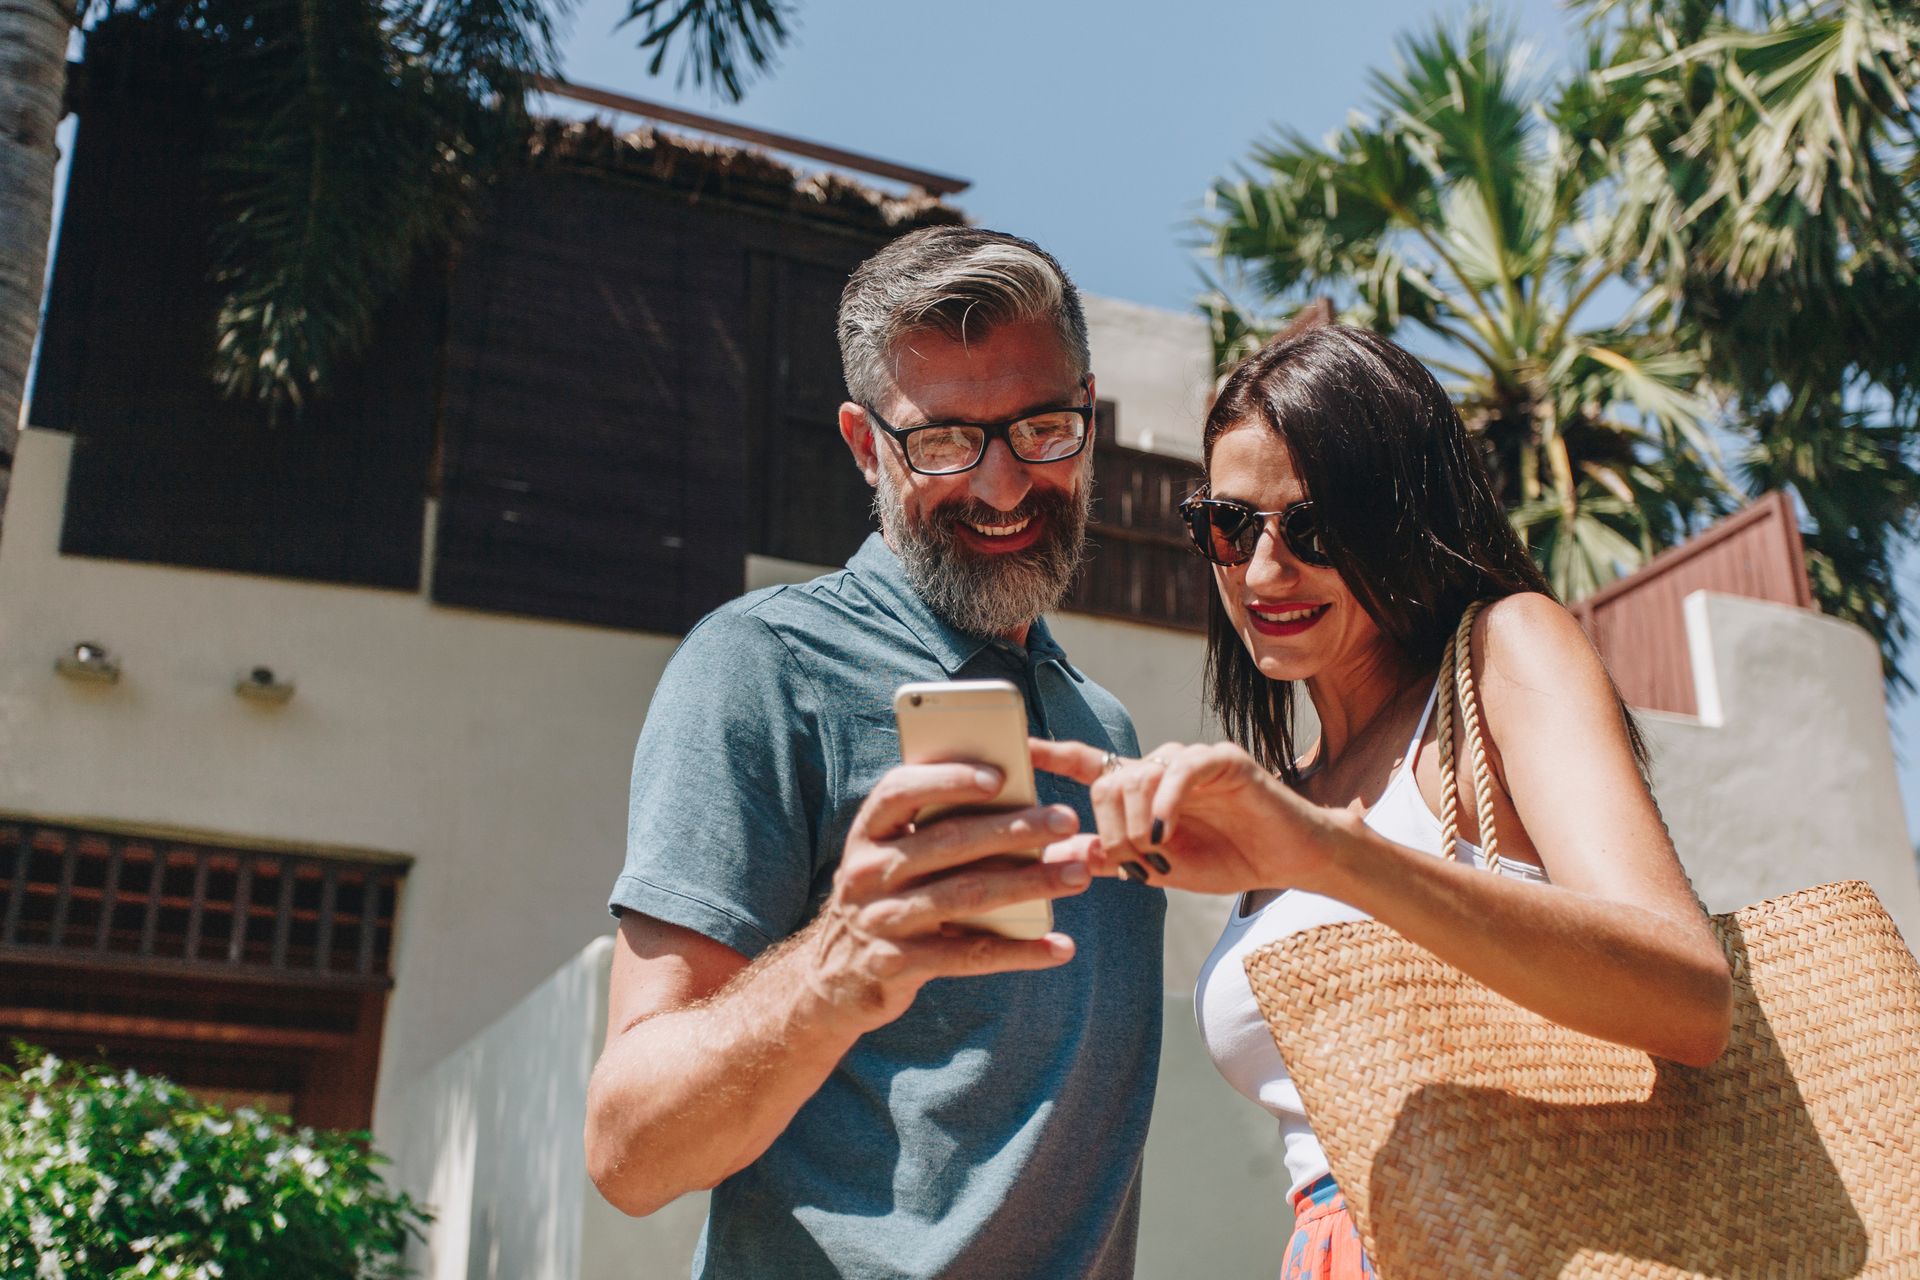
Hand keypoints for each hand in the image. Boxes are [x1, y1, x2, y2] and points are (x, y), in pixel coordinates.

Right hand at [801, 762, 1093, 1031]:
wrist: (833, 977)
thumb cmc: (888, 899)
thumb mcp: (896, 859)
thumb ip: (945, 832)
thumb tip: (1031, 813)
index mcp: (868, 833)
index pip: (900, 792)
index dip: (949, 780)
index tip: (1000, 775)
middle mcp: (867, 872)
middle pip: (948, 842)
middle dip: (1014, 829)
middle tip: (1068, 820)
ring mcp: (881, 920)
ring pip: (966, 895)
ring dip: (1029, 883)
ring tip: (1079, 874)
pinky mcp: (898, 965)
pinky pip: (969, 955)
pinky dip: (1020, 951)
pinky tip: (1060, 946)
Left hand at [1029, 739, 1346, 896]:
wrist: (1287, 861)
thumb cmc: (1224, 859)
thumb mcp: (1155, 868)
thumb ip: (1108, 858)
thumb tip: (1053, 856)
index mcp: (1140, 788)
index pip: (1086, 762)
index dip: (1050, 754)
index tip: (1015, 748)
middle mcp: (1159, 765)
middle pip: (1105, 783)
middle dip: (1109, 829)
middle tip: (1132, 861)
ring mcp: (1189, 759)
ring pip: (1136, 777)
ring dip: (1136, 825)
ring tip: (1157, 853)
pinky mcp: (1221, 759)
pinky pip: (1178, 772)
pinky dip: (1165, 806)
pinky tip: (1166, 834)